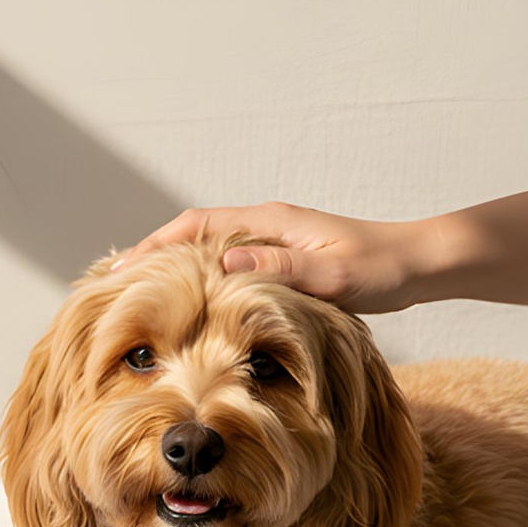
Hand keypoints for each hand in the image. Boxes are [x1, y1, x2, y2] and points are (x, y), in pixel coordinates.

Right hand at [114, 202, 427, 313]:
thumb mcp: (330, 274)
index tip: (120, 269)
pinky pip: (223, 266)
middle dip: (149, 257)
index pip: (193, 226)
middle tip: (109, 284)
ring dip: (169, 269)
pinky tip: (185, 304)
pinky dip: (196, 280)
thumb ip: (279, 269)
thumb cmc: (379, 269)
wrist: (418, 264)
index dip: (153, 247)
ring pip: (204, 251)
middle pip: (189, 235)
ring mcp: (268, 243)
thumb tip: (224, 262)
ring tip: (134, 297)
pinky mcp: (277, 262)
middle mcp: (262, 227)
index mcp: (267, 222)